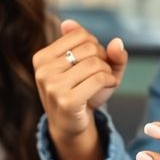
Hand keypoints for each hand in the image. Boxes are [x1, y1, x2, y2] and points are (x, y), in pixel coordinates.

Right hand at [32, 20, 126, 159]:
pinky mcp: (67, 101)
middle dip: (103, 58)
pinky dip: (110, 80)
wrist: (71, 124)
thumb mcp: (93, 67)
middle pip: (89, 48)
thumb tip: (117, 42)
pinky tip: (109, 85)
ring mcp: (52, 86)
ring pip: (95, 63)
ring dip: (108, 71)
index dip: (94, 44)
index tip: (94, 59)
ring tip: (105, 79)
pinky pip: (98, 78)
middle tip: (101, 72)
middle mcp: (43, 70)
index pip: (79, 35)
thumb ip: (108, 52)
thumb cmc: (81, 91)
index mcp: (42, 57)